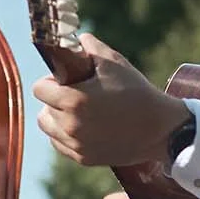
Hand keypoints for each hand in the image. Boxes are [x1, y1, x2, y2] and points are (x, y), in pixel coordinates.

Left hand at [32, 32, 190, 166]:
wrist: (161, 128)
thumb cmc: (137, 92)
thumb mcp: (114, 62)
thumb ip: (89, 47)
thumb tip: (75, 40)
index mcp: (73, 100)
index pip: (39, 89)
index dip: (51, 81)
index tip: (65, 80)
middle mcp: (71, 125)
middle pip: (43, 109)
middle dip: (55, 99)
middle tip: (76, 94)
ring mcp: (77, 145)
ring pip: (49, 128)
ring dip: (57, 119)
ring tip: (77, 111)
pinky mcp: (84, 159)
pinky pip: (61, 144)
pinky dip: (66, 136)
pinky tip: (83, 126)